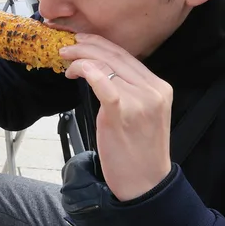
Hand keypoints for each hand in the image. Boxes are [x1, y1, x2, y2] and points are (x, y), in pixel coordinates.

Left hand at [60, 34, 172, 201]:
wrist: (145, 184)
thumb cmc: (138, 151)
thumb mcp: (141, 113)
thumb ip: (128, 89)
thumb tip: (98, 69)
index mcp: (159, 87)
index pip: (126, 55)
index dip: (99, 44)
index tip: (80, 41)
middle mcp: (153, 89)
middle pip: (115, 56)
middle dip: (86, 46)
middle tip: (66, 48)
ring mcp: (140, 100)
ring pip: (105, 65)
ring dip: (80, 59)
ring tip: (65, 63)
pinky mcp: (122, 112)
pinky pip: (103, 83)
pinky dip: (87, 72)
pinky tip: (76, 71)